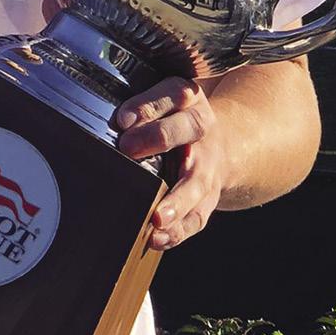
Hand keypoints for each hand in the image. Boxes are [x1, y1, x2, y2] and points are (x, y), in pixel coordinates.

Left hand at [113, 77, 227, 251]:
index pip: (169, 95)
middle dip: (159, 138)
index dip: (146, 106)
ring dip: (176, 202)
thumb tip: (113, 123)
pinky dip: (178, 230)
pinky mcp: (208, 196)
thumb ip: (138, 107)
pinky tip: (158, 239)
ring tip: (157, 219)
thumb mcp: (161, 99)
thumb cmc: (174, 119)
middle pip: (186, 129)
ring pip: (195, 182)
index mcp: (187, 98)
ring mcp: (208, 165)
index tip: (122, 119)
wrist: (222, 144)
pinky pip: (197, 215)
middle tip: (128, 149)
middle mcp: (201, 128)